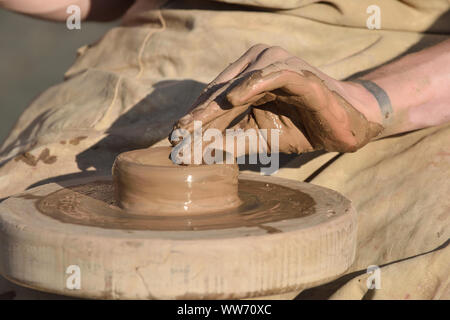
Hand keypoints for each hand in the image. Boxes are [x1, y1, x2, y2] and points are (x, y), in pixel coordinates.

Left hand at [171, 44, 382, 156]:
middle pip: (221, 90)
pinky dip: (254, 85)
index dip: (194, 117)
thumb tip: (198, 155)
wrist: (344, 125)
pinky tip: (233, 100)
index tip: (174, 137)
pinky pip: (274, 75)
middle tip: (178, 134)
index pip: (214, 97)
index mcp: (247, 78)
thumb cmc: (301, 127)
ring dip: (217, 105)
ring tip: (195, 124)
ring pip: (240, 84)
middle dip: (198, 115)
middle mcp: (259, 65)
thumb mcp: (261, 138)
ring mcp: (279, 65)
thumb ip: (232, 142)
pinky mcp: (300, 73)